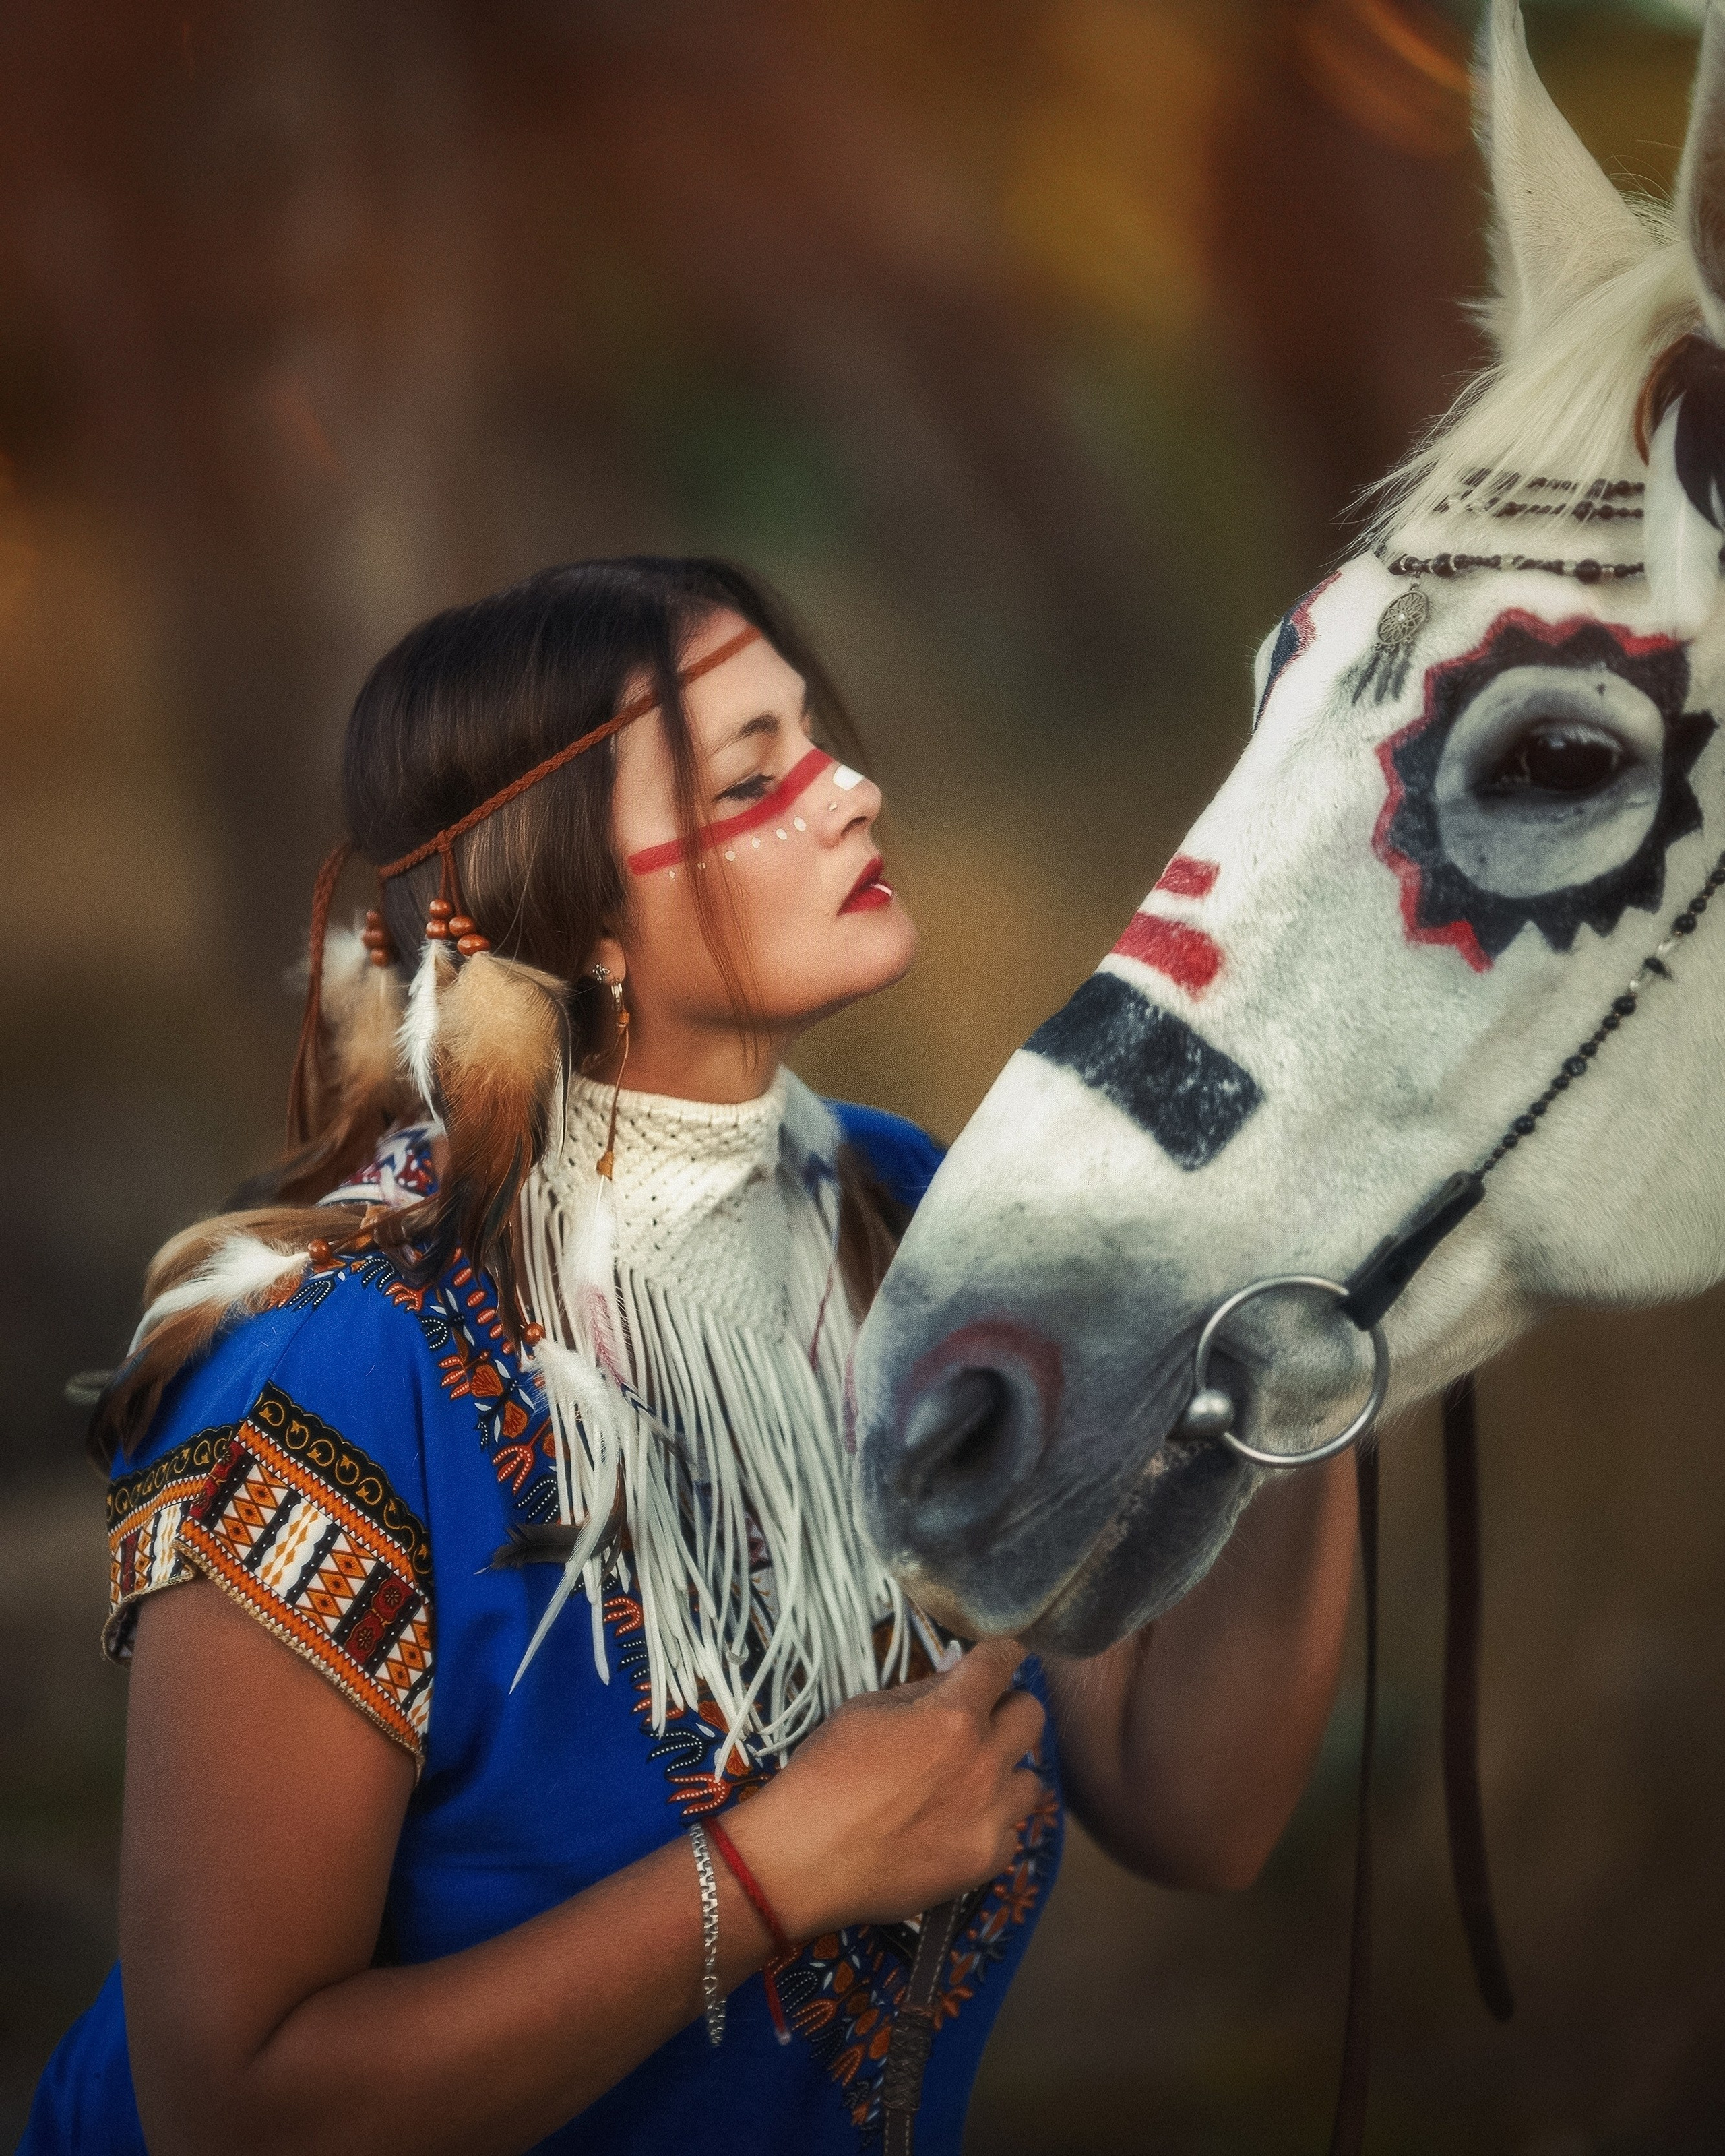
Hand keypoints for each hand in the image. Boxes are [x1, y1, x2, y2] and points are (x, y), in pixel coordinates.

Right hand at [723, 1637, 1045, 1940]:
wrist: (805, 1860)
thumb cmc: (825, 1774)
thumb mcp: (865, 1710)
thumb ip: (922, 1693)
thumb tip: (956, 1676)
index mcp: (954, 1715)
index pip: (1002, 1662)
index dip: (1003, 1653)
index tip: (1000, 1658)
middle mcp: (986, 1762)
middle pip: (1032, 1716)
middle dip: (1007, 1710)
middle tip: (979, 1722)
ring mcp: (992, 1816)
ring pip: (1030, 1779)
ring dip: (1004, 1773)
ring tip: (967, 1784)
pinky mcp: (987, 1861)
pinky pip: (1011, 1830)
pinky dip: (990, 1823)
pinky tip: (956, 1827)